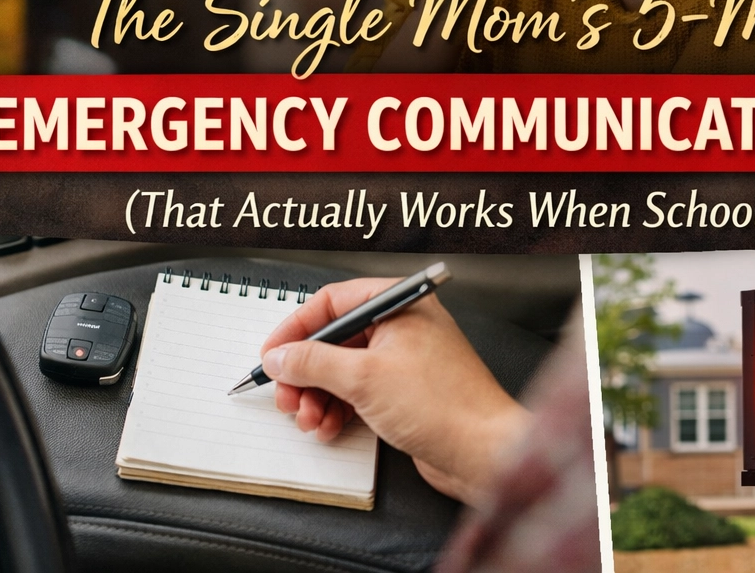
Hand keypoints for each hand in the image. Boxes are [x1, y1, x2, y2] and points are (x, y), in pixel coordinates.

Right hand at [259, 278, 531, 505]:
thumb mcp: (364, 378)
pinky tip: (328, 427)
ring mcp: (404, 359)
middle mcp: (403, 326)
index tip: (272, 354)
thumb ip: (314, 362)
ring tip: (309, 418)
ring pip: (344, 369)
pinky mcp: (405, 391)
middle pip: (335, 339)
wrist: (483, 451)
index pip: (334, 301)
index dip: (297, 327)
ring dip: (318, 395)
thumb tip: (281, 355)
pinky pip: (359, 391)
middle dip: (306, 371)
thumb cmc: (443, 405)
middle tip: (288, 397)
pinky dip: (338, 408)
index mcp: (400, 304)